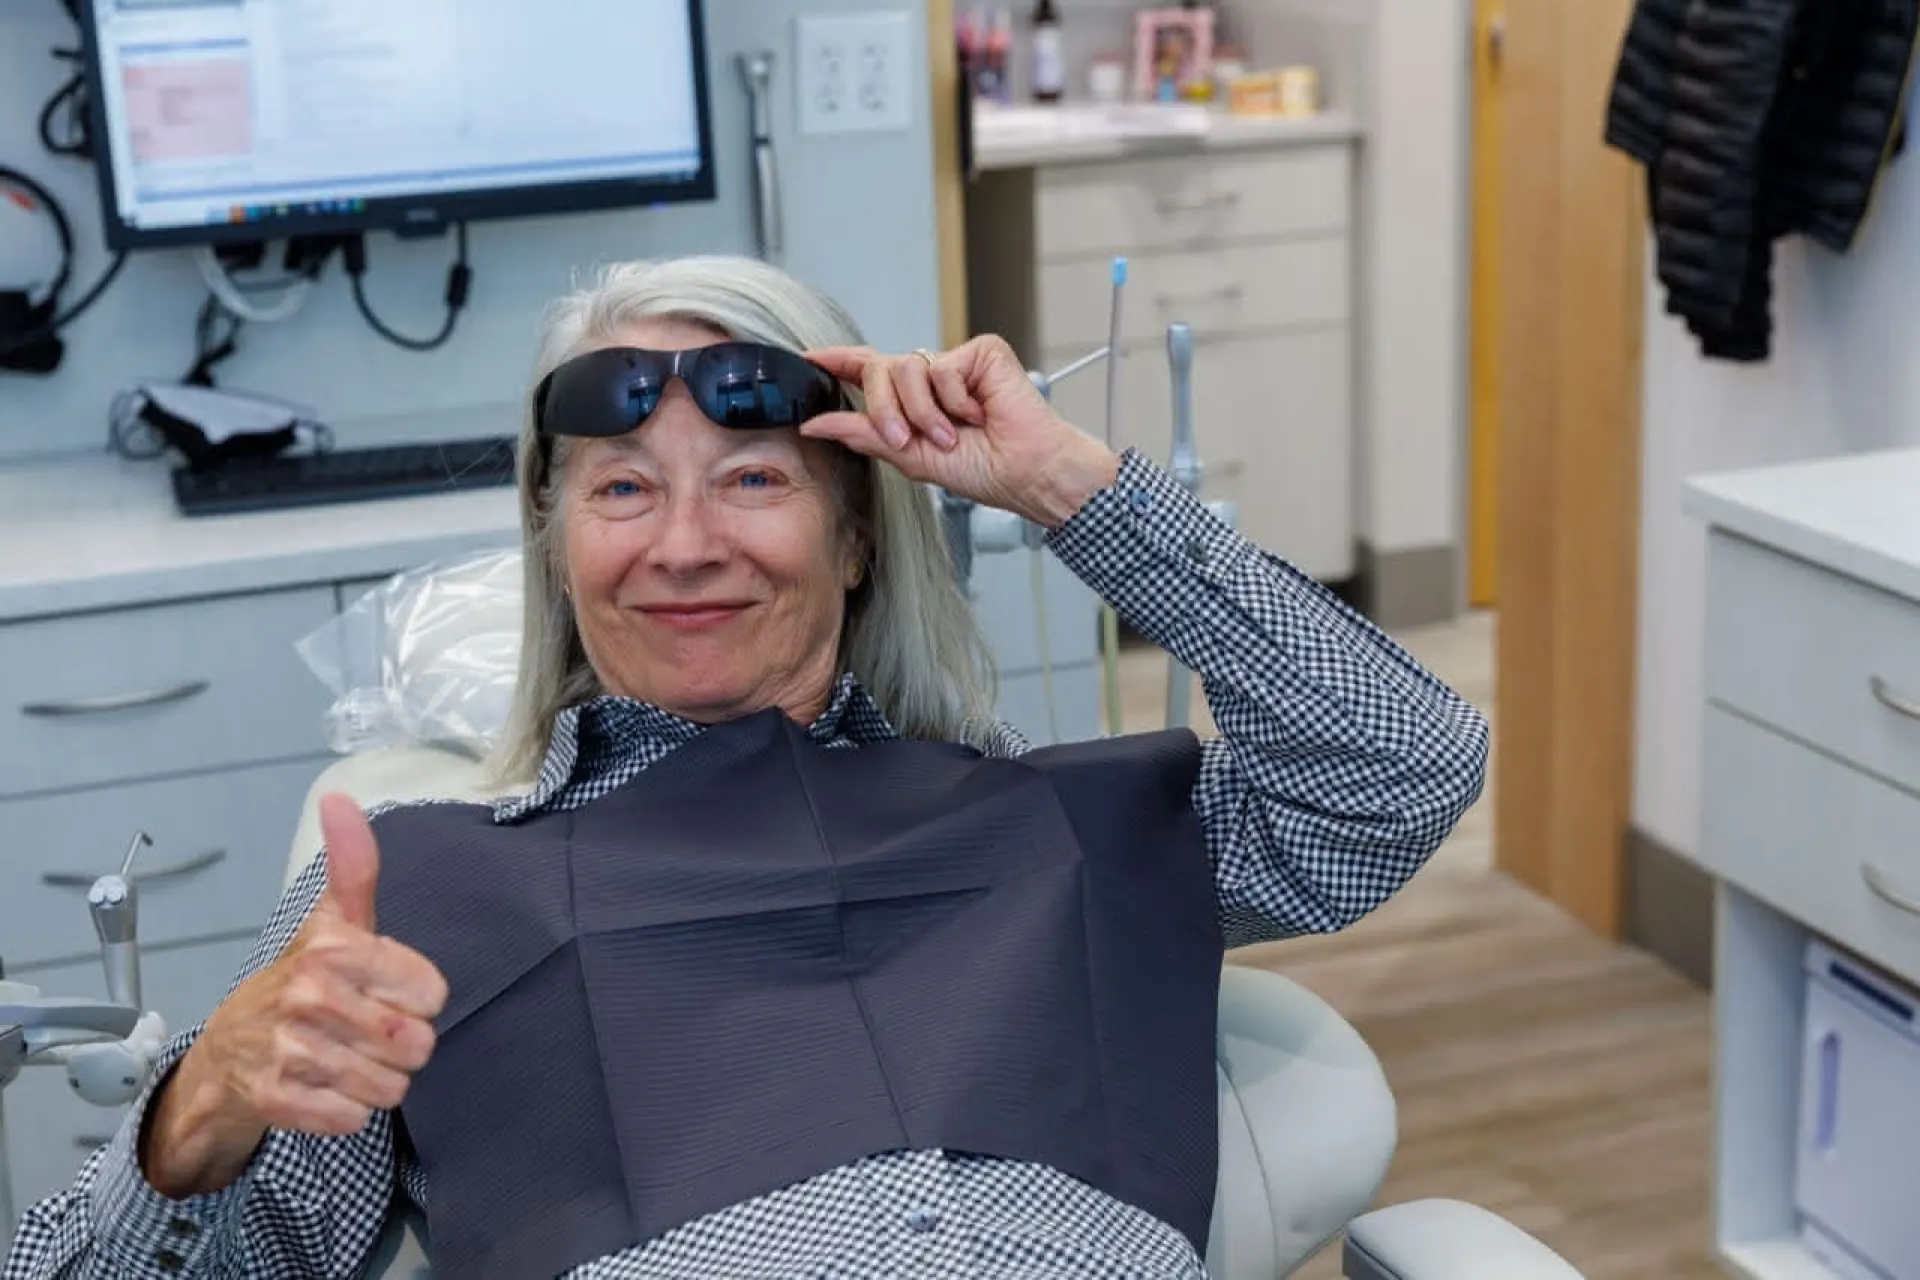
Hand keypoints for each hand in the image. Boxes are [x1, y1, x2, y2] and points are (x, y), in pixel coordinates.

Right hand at [141, 794, 447, 1197]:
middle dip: (400, 1046)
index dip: (416, 999)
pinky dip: (348, 1111)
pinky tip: (324, 1087)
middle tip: (364, 1031)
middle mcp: (310, 996)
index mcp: (333, 949)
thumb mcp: (332, 920)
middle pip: (417, 1044)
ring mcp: (291, 1050)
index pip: (433, 993)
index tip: (384, 992)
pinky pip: (354, 1119)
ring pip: (390, 1087)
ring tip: (346, 1059)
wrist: (228, 1051)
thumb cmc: (299, 980)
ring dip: (378, 1081)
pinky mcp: (278, 1101)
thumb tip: (340, 798)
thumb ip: (353, 866)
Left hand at [804, 336, 1121, 528]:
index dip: (839, 361)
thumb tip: (816, 424)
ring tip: (951, 436)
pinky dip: (954, 400)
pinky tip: (978, 415)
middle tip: (904, 440)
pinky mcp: (981, 352)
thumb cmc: (984, 470)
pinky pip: (942, 368)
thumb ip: (863, 436)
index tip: (808, 358)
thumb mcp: (911, 458)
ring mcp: (957, 363)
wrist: (1028, 472)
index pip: (870, 371)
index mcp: (915, 402)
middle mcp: (933, 378)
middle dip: (883, 410)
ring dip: (923, 413)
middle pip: (880, 370)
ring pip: (906, 369)